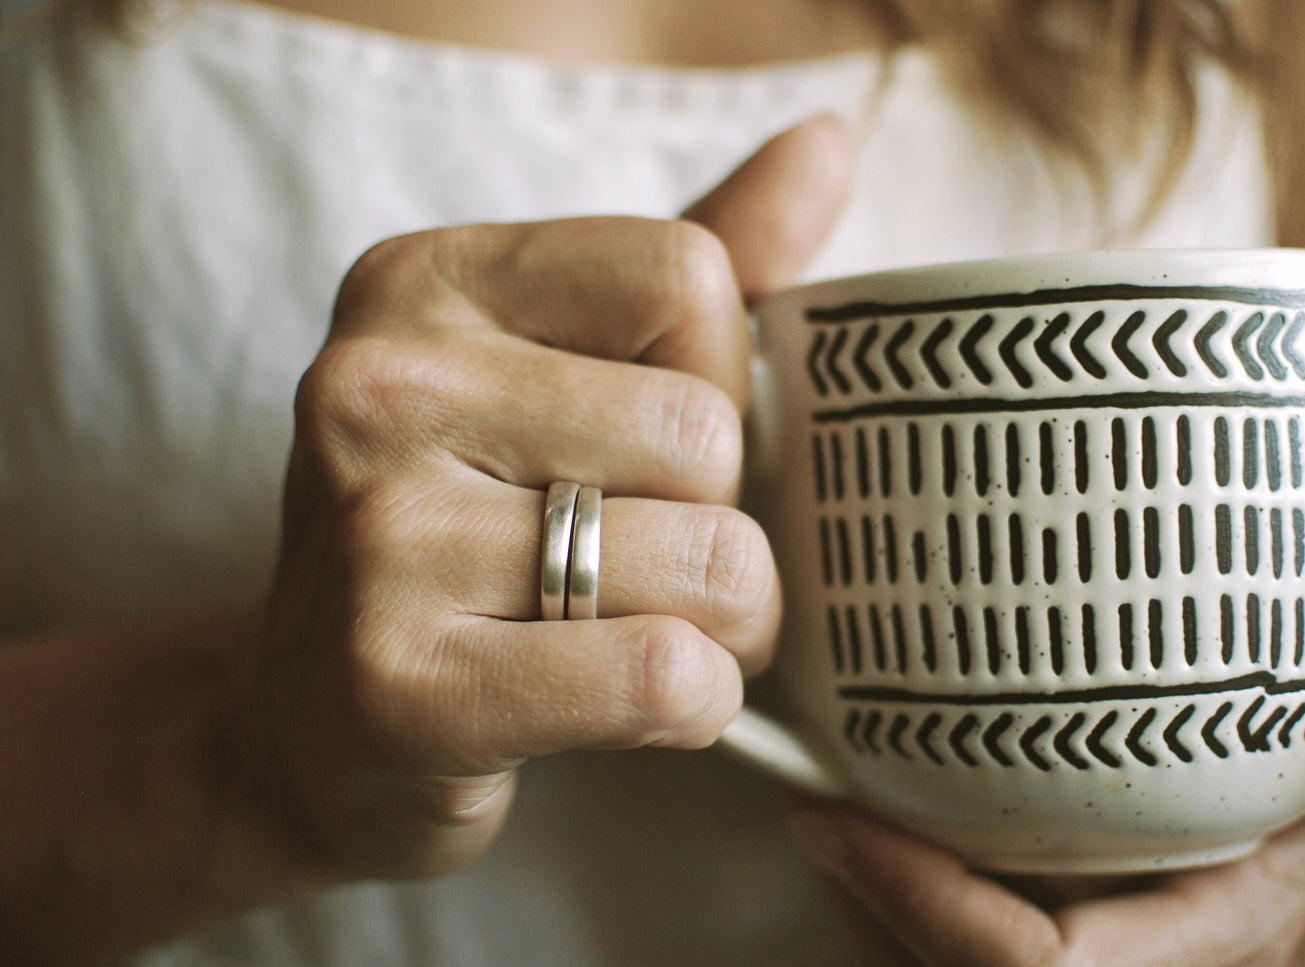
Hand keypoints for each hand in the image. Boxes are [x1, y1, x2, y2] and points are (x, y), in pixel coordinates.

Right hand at [229, 116, 854, 878]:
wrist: (325, 721)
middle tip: (658, 568)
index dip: (716, 380)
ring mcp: (377, 536)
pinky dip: (698, 703)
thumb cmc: (478, 527)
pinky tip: (643, 704)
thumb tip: (829, 143)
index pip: (686, 276)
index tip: (654, 450)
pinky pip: (662, 674)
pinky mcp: (400, 687)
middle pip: (706, 432)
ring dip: (728, 626)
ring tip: (653, 633)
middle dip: (726, 524)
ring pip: (710, 560)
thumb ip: (698, 263)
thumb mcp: (566, 372)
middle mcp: (377, 387)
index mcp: (424, 282)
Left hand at [787, 653, 1304, 966]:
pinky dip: (893, 911)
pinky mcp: (1084, 960)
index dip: (917, 904)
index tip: (830, 810)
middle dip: (859, 906)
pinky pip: (943, 966)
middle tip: (805, 796)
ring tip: (822, 805)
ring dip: (863, 910)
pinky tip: (876, 832)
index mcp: (1204, 951)